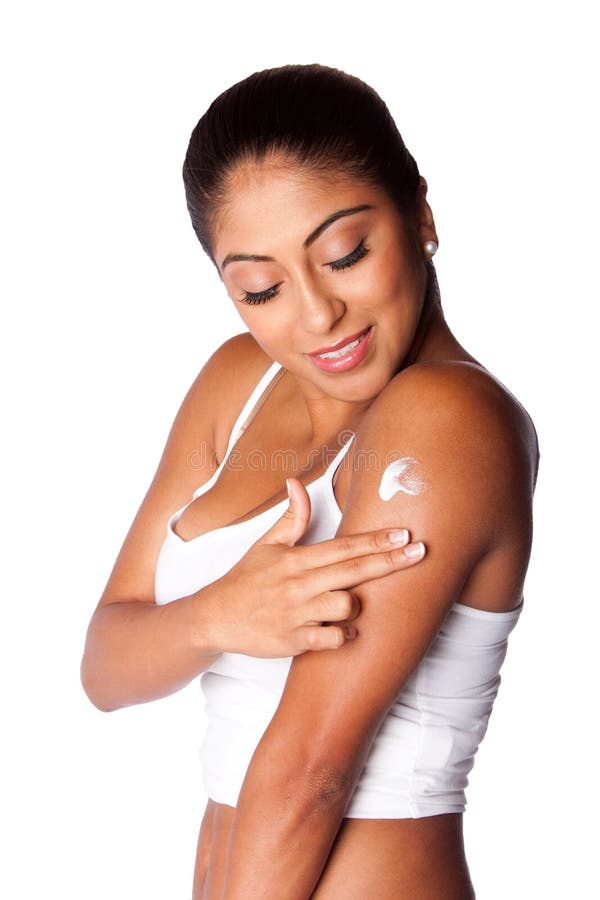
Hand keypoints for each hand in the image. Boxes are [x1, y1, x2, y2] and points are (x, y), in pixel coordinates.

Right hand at [204, 476, 425, 657]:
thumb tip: (298, 482)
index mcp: (296, 560)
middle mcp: (299, 585)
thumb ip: (292, 516)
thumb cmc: (245, 579)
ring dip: (357, 606)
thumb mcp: (266, 544)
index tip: (404, 534)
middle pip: (354, 572)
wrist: (214, 617)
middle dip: (390, 561)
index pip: (344, 546)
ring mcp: (297, 614)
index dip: (377, 540)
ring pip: (346, 607)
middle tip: (420, 551)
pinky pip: (332, 639)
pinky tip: (343, 629)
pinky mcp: (294, 641)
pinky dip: (343, 635)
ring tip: (351, 604)